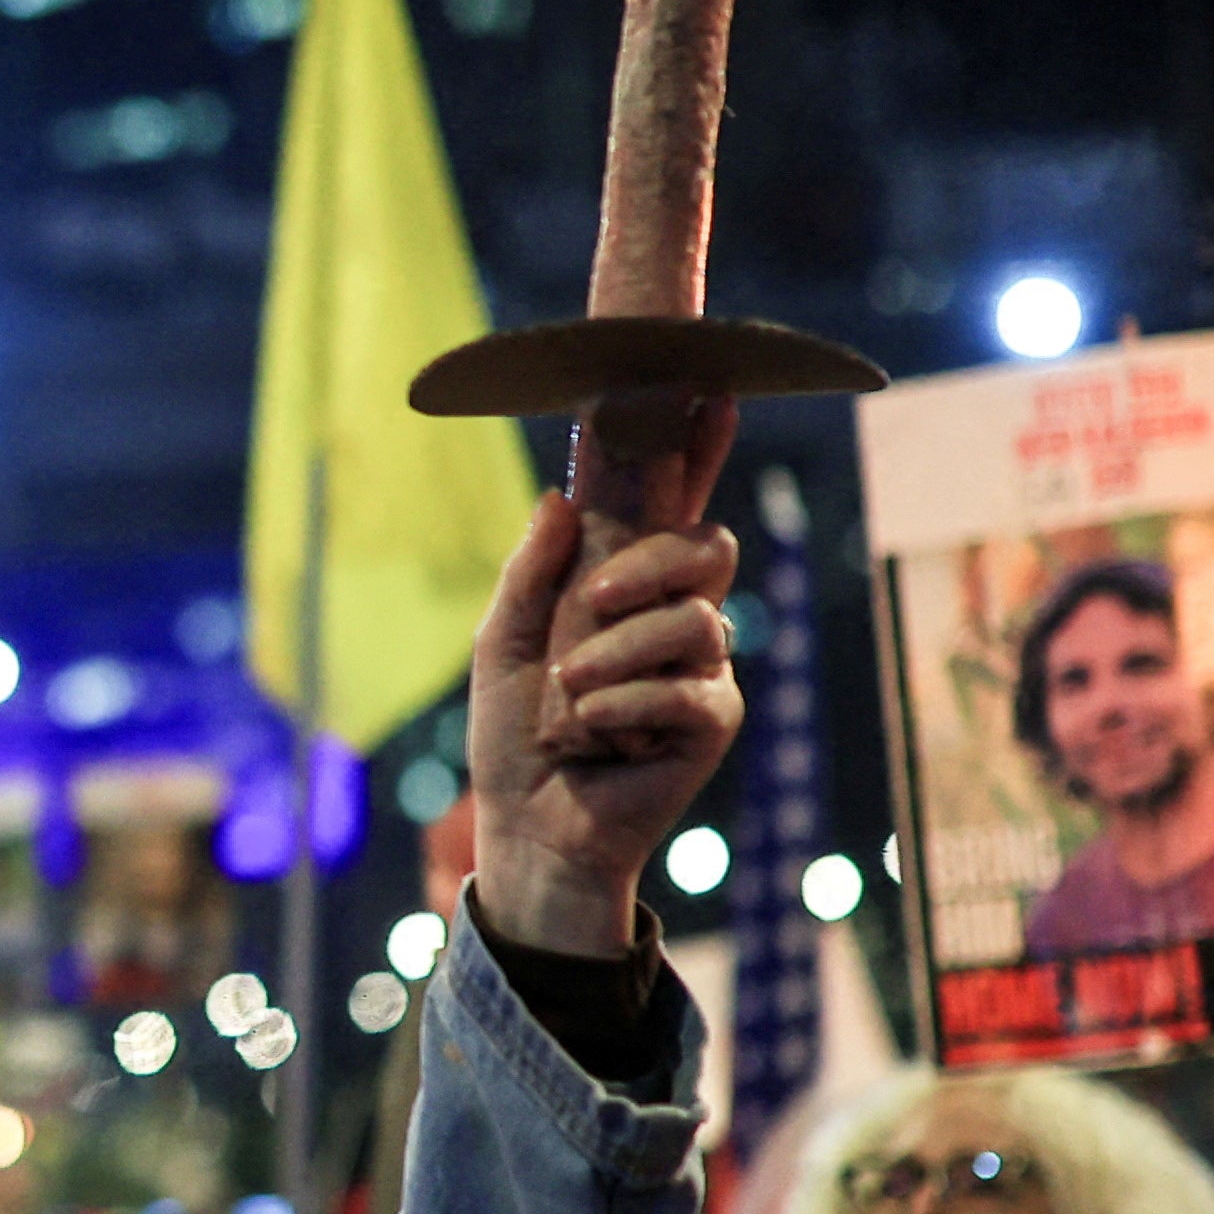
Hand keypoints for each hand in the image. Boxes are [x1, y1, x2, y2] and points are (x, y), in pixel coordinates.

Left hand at [463, 463, 744, 961]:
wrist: (529, 823)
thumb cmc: (514, 730)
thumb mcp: (499, 639)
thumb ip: (530, 571)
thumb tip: (558, 498)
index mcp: (626, 582)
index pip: (674, 504)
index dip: (697, 450)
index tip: (709, 391)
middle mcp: (677, 614)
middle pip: (707, 547)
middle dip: (649, 564)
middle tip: (592, 599)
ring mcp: (702, 666)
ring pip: (694, 619)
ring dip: (616, 654)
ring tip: (567, 690)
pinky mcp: (714, 720)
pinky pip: (690, 687)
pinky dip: (625, 705)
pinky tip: (594, 733)